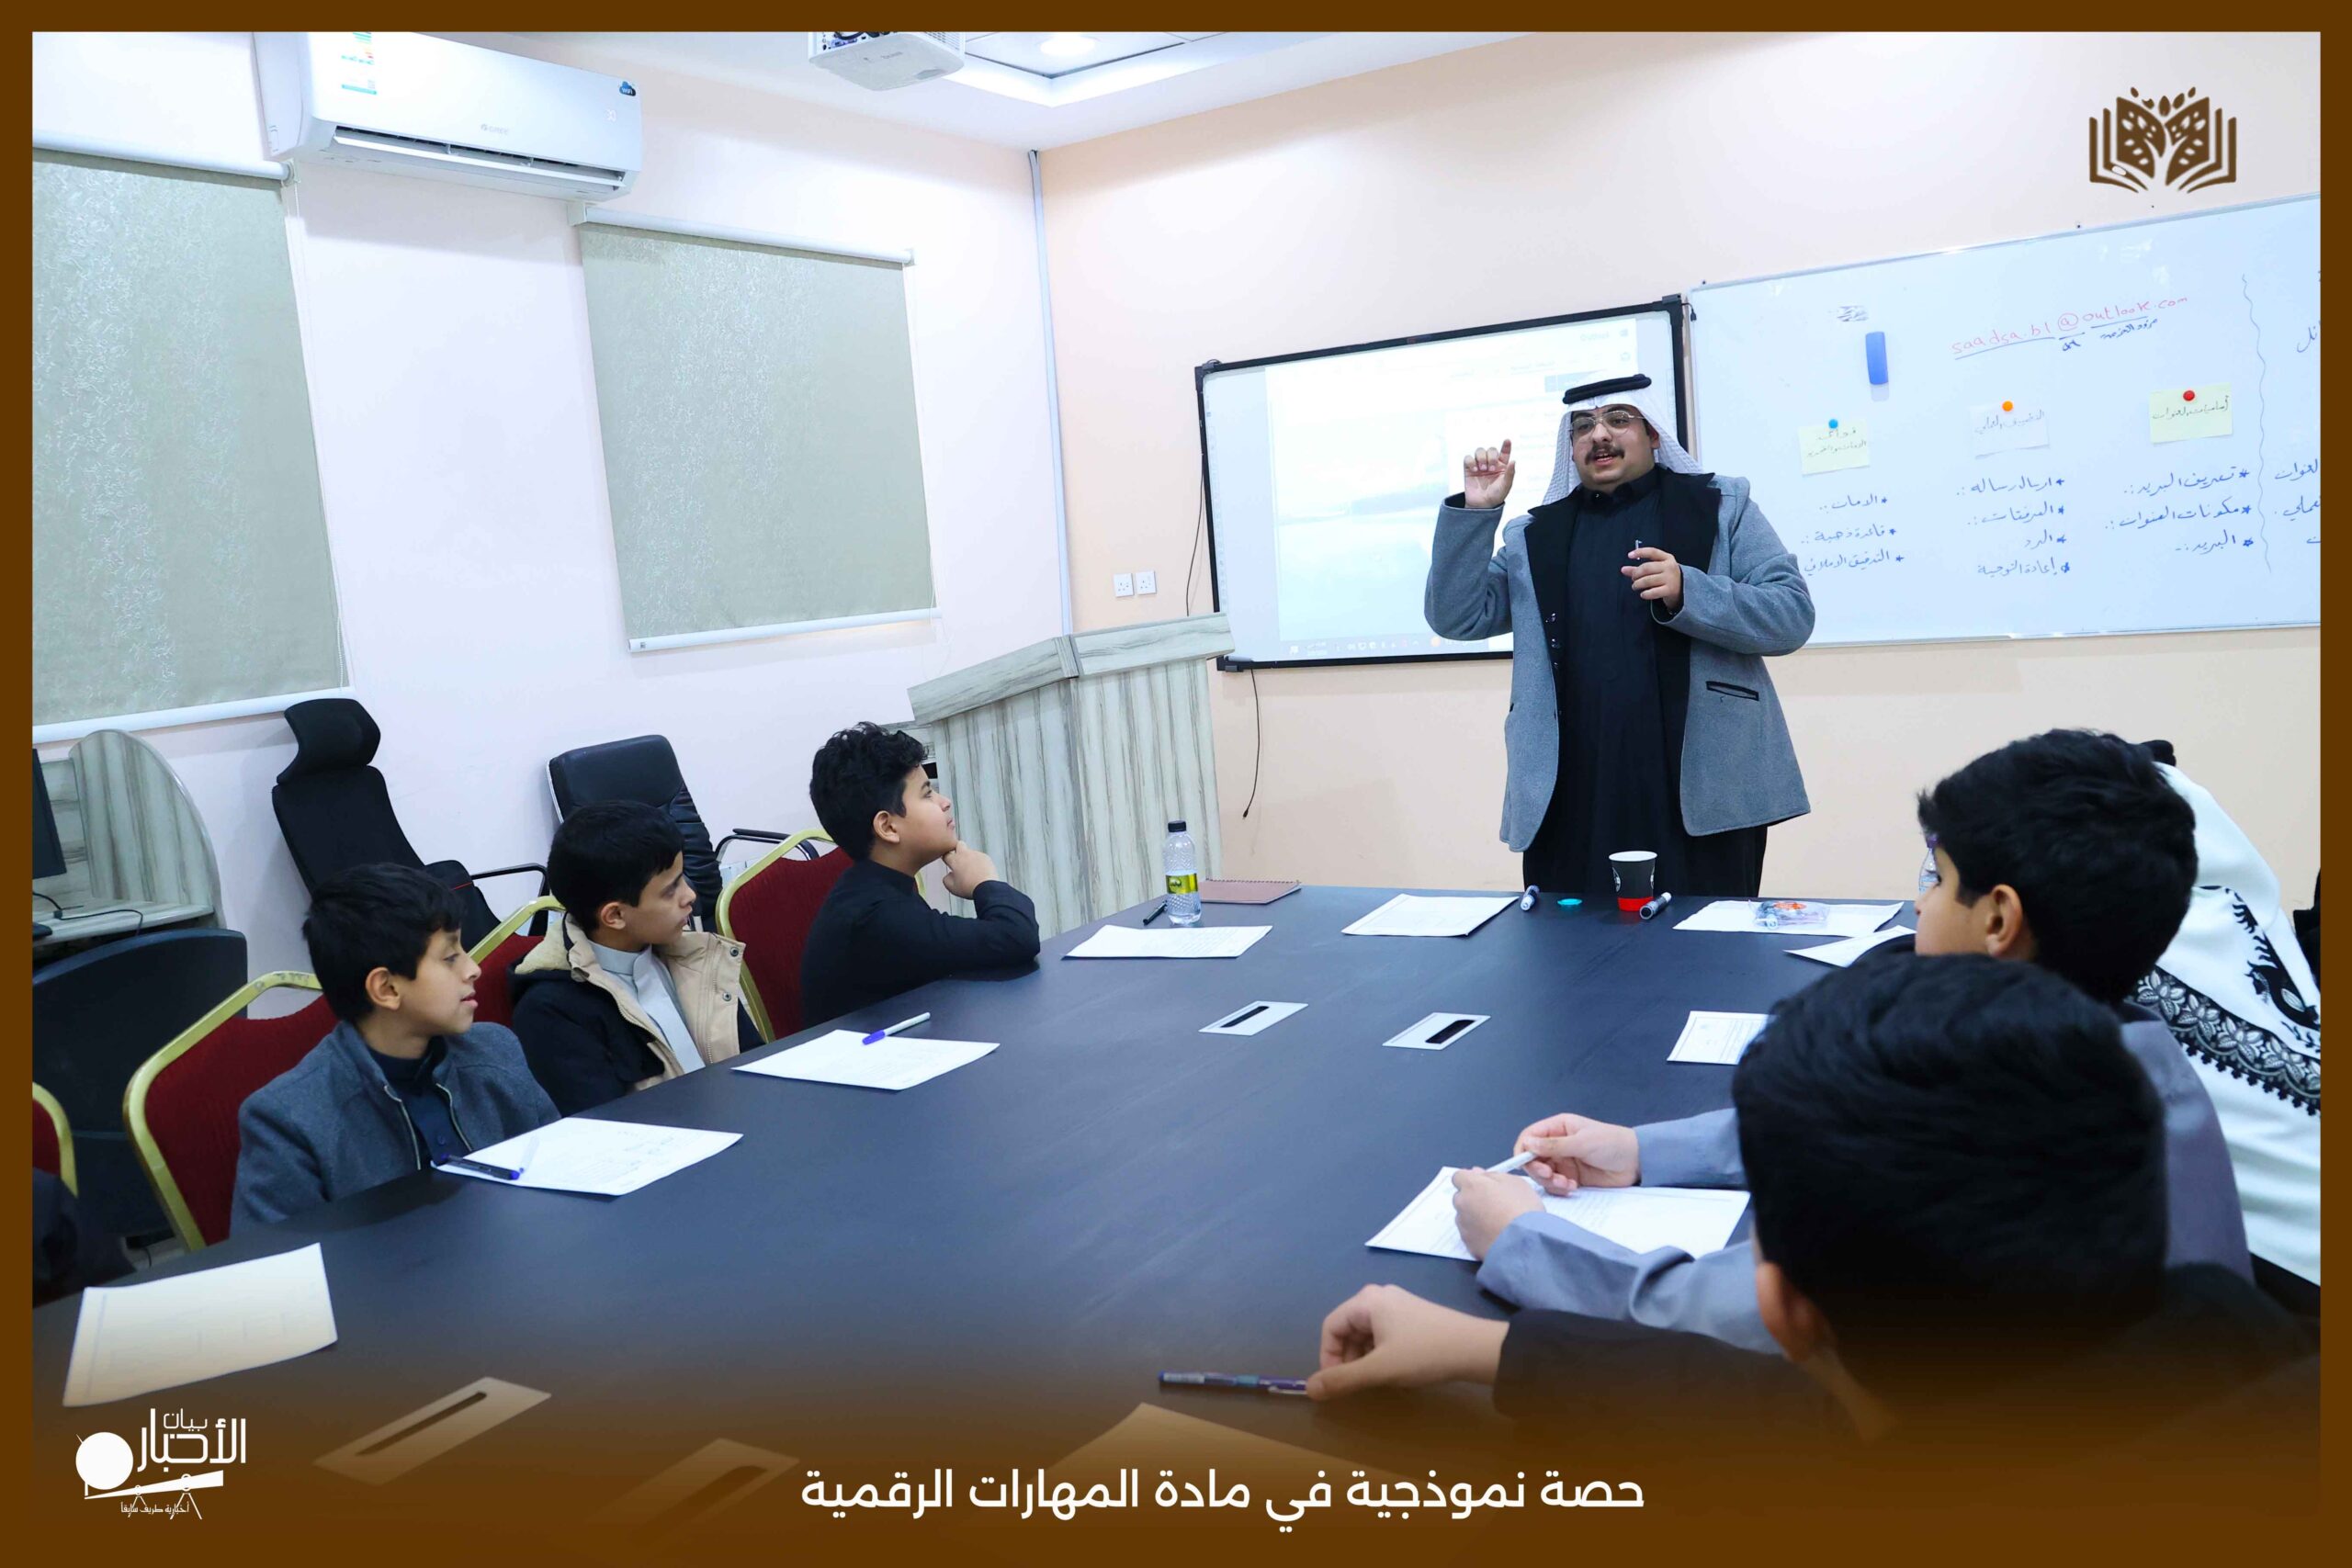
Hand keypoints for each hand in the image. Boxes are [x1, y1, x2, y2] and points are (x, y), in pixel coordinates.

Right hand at [939, 842, 998, 899]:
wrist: (986, 888)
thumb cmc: (968, 888)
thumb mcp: (952, 887)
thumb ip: (947, 879)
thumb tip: (949, 875)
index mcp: (955, 860)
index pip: (946, 854)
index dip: (946, 859)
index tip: (948, 862)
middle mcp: (965, 854)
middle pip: (959, 844)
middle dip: (958, 850)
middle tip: (959, 860)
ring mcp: (977, 854)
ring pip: (971, 852)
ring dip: (970, 859)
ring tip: (973, 872)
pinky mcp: (986, 857)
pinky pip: (980, 857)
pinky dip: (979, 863)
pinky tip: (981, 872)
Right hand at [1307, 1284, 1509, 1400]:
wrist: (1475, 1348)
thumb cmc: (1423, 1354)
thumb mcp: (1379, 1370)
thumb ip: (1342, 1380)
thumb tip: (1309, 1389)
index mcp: (1366, 1301)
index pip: (1330, 1327)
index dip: (1326, 1357)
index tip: (1335, 1385)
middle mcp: (1378, 1296)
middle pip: (1347, 1328)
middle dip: (1345, 1358)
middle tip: (1356, 1385)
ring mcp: (1396, 1304)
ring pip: (1365, 1333)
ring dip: (1362, 1358)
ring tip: (1375, 1380)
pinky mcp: (1411, 1315)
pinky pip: (1382, 1333)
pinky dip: (1378, 1352)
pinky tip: (1392, 1370)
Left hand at [1450, 1168, 1541, 1259]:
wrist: (1526, 1242)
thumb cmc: (1523, 1210)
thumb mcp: (1516, 1182)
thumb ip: (1493, 1175)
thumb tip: (1481, 1174)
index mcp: (1472, 1185)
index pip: (1459, 1176)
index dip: (1471, 1180)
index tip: (1482, 1184)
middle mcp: (1462, 1204)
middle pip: (1461, 1197)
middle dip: (1472, 1199)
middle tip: (1493, 1205)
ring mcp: (1463, 1225)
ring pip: (1464, 1217)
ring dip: (1475, 1217)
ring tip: (1497, 1223)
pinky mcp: (1467, 1244)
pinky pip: (1470, 1235)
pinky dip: (1478, 1234)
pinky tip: (1495, 1236)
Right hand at [1462, 439, 1515, 509]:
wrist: (1482, 505)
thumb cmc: (1496, 495)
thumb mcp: (1506, 485)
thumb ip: (1510, 473)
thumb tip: (1513, 461)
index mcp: (1502, 466)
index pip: (1504, 452)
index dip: (1506, 446)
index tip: (1507, 441)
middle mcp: (1491, 463)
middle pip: (1491, 450)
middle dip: (1491, 457)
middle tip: (1491, 469)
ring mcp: (1479, 465)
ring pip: (1479, 451)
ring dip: (1482, 458)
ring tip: (1483, 469)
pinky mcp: (1469, 469)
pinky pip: (1468, 458)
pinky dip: (1471, 462)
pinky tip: (1474, 470)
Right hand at [1514, 1113, 1640, 1194]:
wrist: (1636, 1162)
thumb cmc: (1611, 1143)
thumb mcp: (1582, 1142)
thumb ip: (1553, 1145)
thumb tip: (1527, 1144)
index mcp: (1558, 1128)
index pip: (1530, 1136)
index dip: (1523, 1149)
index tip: (1524, 1163)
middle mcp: (1557, 1144)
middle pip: (1532, 1158)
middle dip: (1537, 1169)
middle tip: (1549, 1176)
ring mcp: (1564, 1162)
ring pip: (1542, 1174)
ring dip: (1550, 1181)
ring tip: (1567, 1184)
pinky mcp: (1571, 1177)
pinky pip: (1555, 1185)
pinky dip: (1560, 1188)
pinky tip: (1573, 1187)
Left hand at [1621, 546, 1682, 612]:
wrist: (1683, 589)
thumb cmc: (1665, 576)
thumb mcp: (1656, 569)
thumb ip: (1639, 569)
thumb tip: (1623, 569)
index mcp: (1667, 558)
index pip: (1652, 552)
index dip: (1640, 552)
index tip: (1629, 556)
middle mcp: (1669, 566)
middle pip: (1647, 568)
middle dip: (1636, 574)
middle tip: (1633, 579)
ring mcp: (1670, 578)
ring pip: (1648, 580)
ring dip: (1638, 584)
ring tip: (1635, 586)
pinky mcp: (1670, 590)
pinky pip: (1653, 592)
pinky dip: (1645, 594)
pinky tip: (1643, 594)